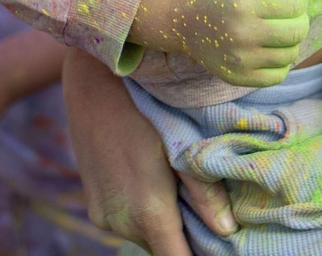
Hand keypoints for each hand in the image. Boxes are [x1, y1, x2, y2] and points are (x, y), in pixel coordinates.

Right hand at [64, 51, 235, 254]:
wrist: (94, 83)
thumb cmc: (144, 107)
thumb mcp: (180, 146)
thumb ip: (204, 192)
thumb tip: (227, 230)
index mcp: (149, 213)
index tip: (219, 246)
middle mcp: (122, 223)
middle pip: (164, 249)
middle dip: (187, 238)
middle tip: (210, 213)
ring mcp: (104, 217)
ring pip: (146, 236)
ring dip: (167, 225)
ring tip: (183, 192)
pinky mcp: (95, 206)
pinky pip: (129, 223)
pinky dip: (147, 215)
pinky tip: (159, 184)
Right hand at [155, 0, 308, 87]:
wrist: (184, 20)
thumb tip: (301, 6)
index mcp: (245, 3)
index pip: (295, 6)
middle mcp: (243, 33)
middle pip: (297, 31)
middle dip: (301, 20)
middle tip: (292, 16)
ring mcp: (241, 59)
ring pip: (290, 54)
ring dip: (291, 41)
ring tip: (280, 32)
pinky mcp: (238, 77)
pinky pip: (278, 76)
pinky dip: (282, 63)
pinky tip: (272, 50)